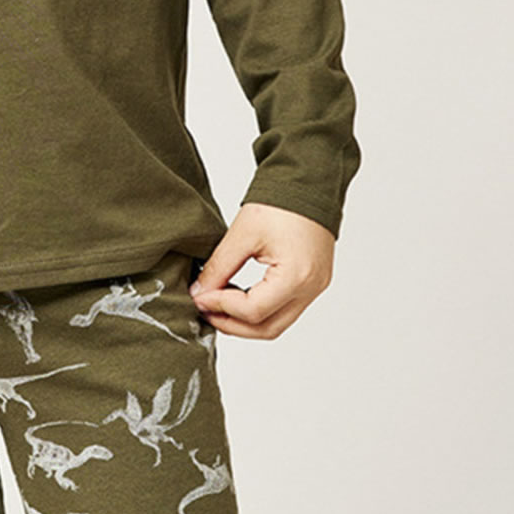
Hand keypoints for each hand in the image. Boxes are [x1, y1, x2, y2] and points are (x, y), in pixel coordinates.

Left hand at [189, 204, 334, 339]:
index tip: (199, 297)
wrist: (310, 184)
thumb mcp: (242, 235)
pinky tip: (237, 296)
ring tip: (218, 305)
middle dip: (231, 324)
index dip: (221, 307)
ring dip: (245, 321)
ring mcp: (314, 288)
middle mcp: (310, 289)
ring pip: (276, 325)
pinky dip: (259, 310)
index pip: (253, 311)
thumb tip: (198, 293)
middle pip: (267, 329)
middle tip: (205, 310)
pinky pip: (284, 310)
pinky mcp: (312, 284)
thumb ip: (219, 268)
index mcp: (296, 276)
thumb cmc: (282, 203)